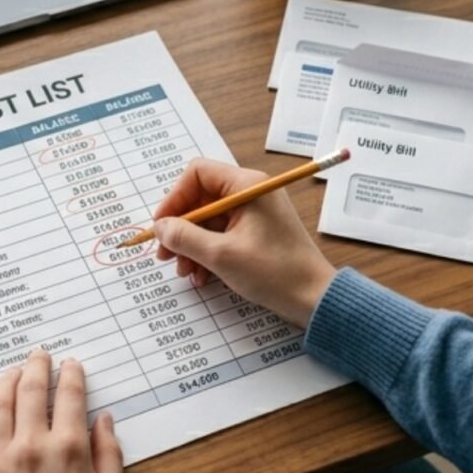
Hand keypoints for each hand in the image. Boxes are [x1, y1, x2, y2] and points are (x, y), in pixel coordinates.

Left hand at [0, 350, 122, 472]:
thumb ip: (109, 458)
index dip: (72, 375)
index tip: (71, 365)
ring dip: (5, 382)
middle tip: (40, 355)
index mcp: (69, 450)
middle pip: (31, 392)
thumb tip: (105, 422)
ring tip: (11, 371)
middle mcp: (31, 448)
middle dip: (37, 368)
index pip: (70, 396)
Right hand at [151, 158, 336, 327]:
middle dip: (180, 228)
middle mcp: (250, 193)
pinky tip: (201, 276)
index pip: (198, 173)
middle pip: (200, 199)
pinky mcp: (255, 233)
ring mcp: (253, 213)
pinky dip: (206, 253)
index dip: (175, 198)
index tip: (162, 226)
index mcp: (247, 185)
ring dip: (191, 245)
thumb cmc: (275, 272)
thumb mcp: (221, 255)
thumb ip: (184, 237)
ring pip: (208, 221)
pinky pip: (220, 235)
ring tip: (184, 271)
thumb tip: (160, 227)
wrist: (313, 298)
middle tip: (164, 254)